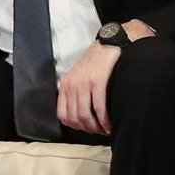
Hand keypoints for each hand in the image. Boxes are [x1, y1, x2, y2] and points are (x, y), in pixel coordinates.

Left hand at [56, 19, 155, 134]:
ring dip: (97, 128)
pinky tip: (111, 123)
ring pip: (85, 116)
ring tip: (107, 129)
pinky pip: (99, 108)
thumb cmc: (98, 62)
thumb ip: (78, 94)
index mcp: (66, 84)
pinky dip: (105, 121)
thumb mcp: (81, 77)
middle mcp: (72, 84)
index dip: (76, 127)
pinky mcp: (97, 81)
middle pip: (75, 119)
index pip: (63, 116)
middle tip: (100, 132)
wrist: (111, 43)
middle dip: (89, 130)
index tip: (89, 130)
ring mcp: (83, 82)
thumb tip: (81, 117)